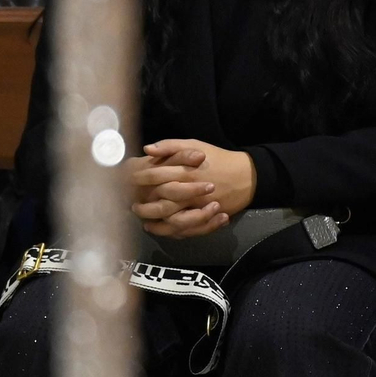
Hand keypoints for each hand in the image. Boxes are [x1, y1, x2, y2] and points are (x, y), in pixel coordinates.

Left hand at [130, 139, 256, 238]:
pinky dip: (169, 231)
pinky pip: (185, 230)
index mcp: (185, 172)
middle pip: (160, 203)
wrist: (247, 176)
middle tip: (132, 205)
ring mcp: (198, 208)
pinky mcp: (205, 218)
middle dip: (144, 206)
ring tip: (143, 219)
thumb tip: (147, 149)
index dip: (139, 179)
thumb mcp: (195, 145)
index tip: (128, 180)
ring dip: (155, 221)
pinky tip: (158, 228)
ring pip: (171, 220)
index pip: (155, 176)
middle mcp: (190, 192)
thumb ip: (171, 146)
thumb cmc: (218, 158)